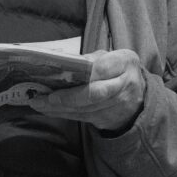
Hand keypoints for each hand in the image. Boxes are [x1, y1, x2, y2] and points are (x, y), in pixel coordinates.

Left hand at [29, 49, 145, 132]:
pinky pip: (83, 118)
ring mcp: (118, 106)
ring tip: (38, 103)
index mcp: (125, 63)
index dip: (82, 75)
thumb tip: (62, 62)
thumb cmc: (117, 69)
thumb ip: (90, 59)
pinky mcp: (108, 119)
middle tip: (44, 98)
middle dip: (68, 98)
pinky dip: (64, 114)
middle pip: (94, 95)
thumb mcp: (110, 57)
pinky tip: (48, 110)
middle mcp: (125, 86)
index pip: (102, 69)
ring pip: (85, 110)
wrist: (139, 95)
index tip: (61, 77)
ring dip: (59, 109)